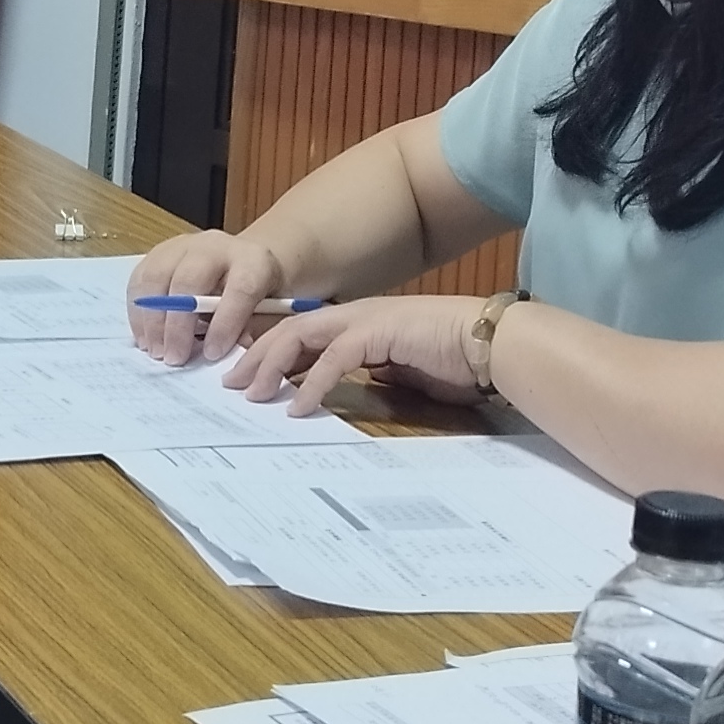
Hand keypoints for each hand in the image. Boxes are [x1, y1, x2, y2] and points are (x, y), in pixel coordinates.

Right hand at [127, 228, 299, 366]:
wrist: (243, 264)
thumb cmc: (258, 297)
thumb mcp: (269, 315)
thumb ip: (253, 333)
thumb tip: (229, 353)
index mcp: (253, 261)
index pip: (240, 288)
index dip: (225, 323)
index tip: (212, 354)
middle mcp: (216, 246)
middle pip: (190, 279)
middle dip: (178, 324)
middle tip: (174, 358)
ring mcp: (183, 246)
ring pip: (158, 276)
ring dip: (153, 320)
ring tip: (156, 351)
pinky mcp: (159, 253)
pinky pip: (140, 280)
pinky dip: (138, 313)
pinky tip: (145, 338)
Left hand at [222, 294, 492, 415]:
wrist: (490, 344)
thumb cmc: (454, 360)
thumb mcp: (405, 371)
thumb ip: (378, 373)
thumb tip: (358, 386)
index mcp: (359, 323)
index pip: (303, 333)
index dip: (272, 353)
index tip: (248, 377)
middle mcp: (355, 316)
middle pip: (290, 329)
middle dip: (258, 355)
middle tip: (232, 384)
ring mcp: (366, 320)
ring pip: (301, 336)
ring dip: (272, 365)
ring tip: (252, 394)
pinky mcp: (380, 332)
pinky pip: (334, 358)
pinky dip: (312, 383)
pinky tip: (297, 407)